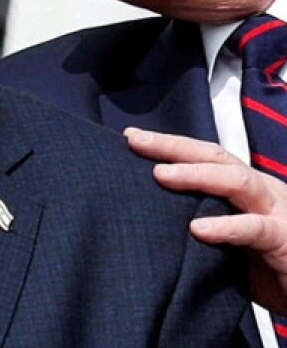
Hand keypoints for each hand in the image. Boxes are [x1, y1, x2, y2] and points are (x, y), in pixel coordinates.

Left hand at [125, 127, 286, 314]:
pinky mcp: (285, 240)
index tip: (131, 136)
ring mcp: (276, 212)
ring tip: (161, 175)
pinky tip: (199, 229)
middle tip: (136, 141)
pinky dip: (227, 227)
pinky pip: (255, 228)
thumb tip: (146, 216)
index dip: (170, 144)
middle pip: (216, 157)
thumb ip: (198, 221)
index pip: (205, 156)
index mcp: (246, 188)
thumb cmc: (266, 266)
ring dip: (197, 175)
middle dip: (174, 147)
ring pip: (237, 181)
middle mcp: (261, 191)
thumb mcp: (228, 238)